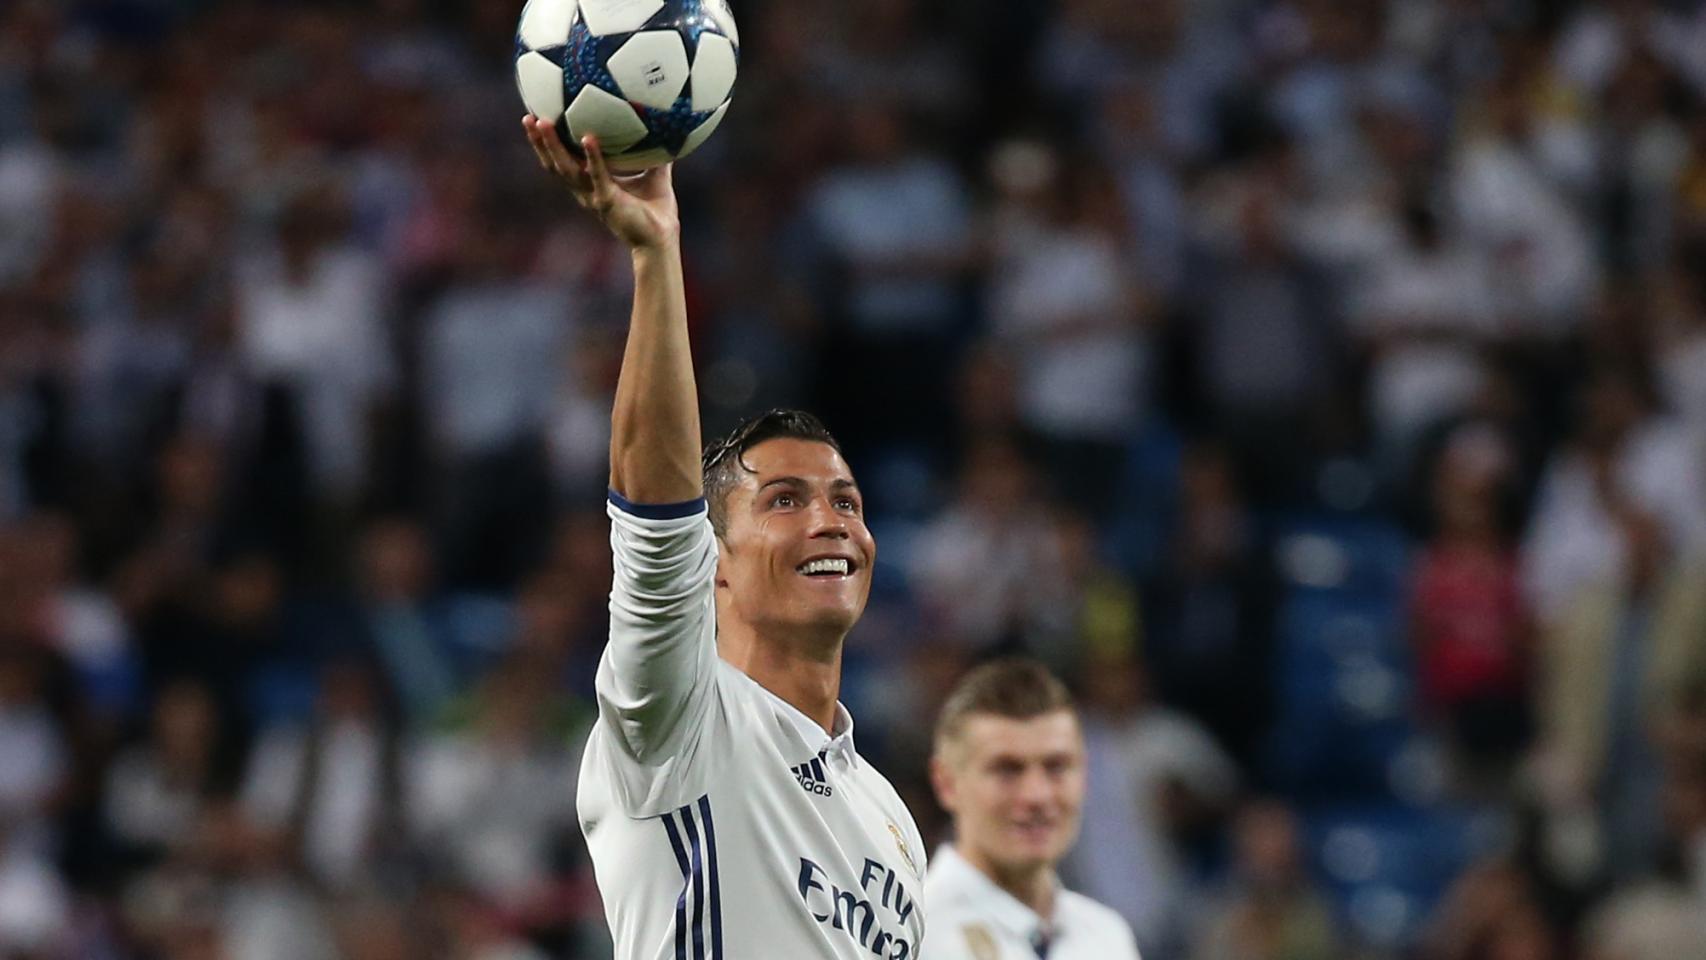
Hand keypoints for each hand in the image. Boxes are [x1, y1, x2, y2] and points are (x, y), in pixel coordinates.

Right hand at [523, 115, 678, 250]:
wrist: (661, 240)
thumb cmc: (657, 210)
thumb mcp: (655, 174)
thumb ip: (654, 153)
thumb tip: (664, 128)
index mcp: (590, 185)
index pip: (563, 162)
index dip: (549, 144)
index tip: (539, 120)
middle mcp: (586, 192)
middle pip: (554, 164)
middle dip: (540, 143)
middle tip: (528, 118)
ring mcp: (593, 196)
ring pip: (566, 168)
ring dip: (553, 145)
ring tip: (544, 123)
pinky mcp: (606, 201)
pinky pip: (597, 175)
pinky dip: (592, 156)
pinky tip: (588, 137)